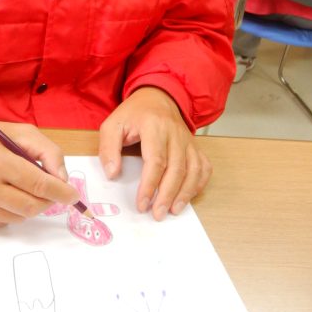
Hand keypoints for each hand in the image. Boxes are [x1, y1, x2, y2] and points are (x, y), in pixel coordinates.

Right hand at [0, 120, 78, 228]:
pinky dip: (12, 210)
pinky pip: (5, 221)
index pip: (38, 184)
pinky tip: (3, 193)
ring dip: (29, 204)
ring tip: (20, 186)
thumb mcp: (22, 133)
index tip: (74, 196)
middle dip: (48, 200)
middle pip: (32, 206)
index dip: (61, 192)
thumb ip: (49, 152)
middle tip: (51, 190)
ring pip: (20, 217)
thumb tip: (62, 180)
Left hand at [98, 87, 211, 219]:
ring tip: (173, 210)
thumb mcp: (112, 124)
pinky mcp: (195, 146)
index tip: (142, 204)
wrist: (158, 97)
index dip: (150, 185)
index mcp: (154, 126)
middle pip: (177, 168)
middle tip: (157, 214)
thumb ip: (108, 148)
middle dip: (167, 194)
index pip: (156, 160)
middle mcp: (175, 133)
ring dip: (185, 193)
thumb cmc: (134, 114)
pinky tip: (188, 197)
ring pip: (193, 170)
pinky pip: (203, 167)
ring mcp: (188, 140)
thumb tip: (112, 174)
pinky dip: (198, 184)